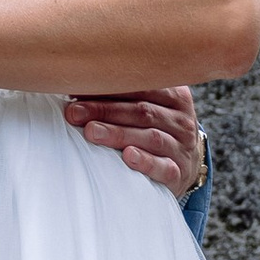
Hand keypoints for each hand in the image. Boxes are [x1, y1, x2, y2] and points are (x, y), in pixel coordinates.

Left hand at [63, 87, 206, 197]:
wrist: (184, 164)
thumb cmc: (155, 129)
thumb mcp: (147, 107)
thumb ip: (122, 96)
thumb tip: (78, 87)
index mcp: (175, 96)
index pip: (141, 87)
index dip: (108, 87)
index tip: (77, 90)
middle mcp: (181, 119)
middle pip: (142, 111)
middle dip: (105, 110)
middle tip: (75, 113)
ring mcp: (182, 147)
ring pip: (151, 137)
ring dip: (118, 134)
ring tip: (91, 132)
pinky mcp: (179, 172)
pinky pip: (164, 167)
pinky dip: (145, 161)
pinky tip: (128, 156)